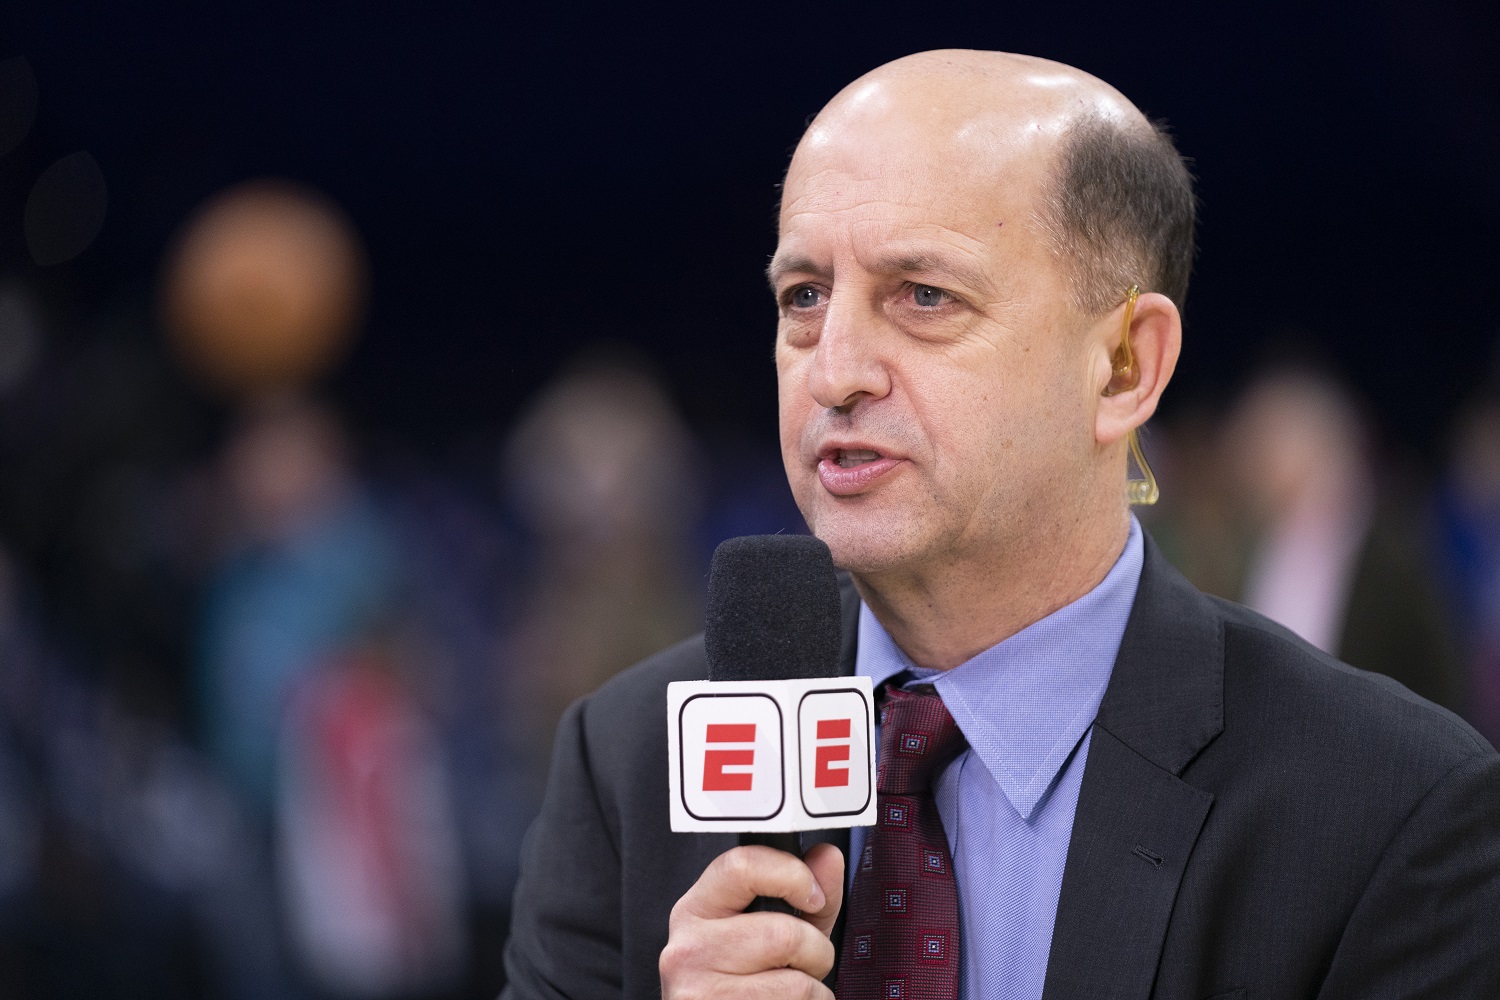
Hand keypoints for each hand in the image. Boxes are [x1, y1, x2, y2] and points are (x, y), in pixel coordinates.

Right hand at [660, 842, 844, 998]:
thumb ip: (802, 894)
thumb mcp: (771, 931)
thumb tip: (827, 857)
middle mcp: (689, 948)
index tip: (812, 895)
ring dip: (815, 987)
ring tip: (790, 989)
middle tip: (804, 962)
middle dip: (816, 951)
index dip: (792, 875)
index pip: (742, 866)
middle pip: (784, 933)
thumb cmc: (743, 985)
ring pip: (798, 981)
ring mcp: (701, 991)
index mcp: (696, 911)